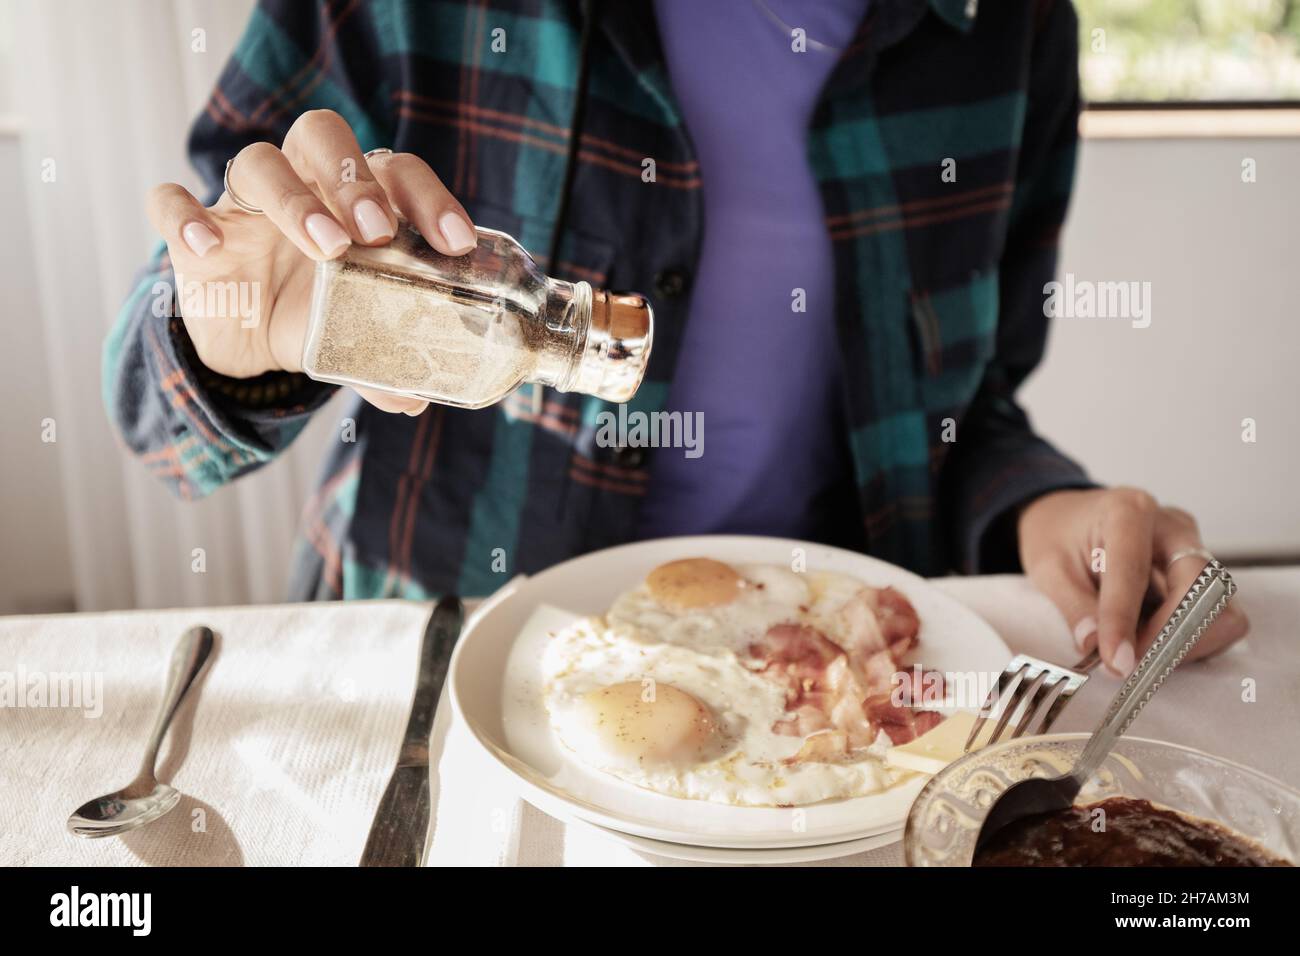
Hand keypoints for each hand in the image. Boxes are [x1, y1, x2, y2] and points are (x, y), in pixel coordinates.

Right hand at [145, 109, 477, 414]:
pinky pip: (172, 203)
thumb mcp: (351, 340)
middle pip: (322, 137)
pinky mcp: (193, 230)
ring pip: (256, 162)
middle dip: (354, 179)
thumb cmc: (315, 315)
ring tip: (326, 248)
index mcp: (355, 199)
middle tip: (377, 233)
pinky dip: (184, 218)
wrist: (249, 342)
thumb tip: (414, 399)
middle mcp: (301, 183)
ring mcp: (243, 203)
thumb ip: (381, 363)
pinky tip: (208, 249)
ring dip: (293, 200)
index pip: (395, 171)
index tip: (454, 243)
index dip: (428, 197)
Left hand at [1018, 488, 1248, 676]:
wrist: (1070, 519)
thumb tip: (1096, 647)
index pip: (1135, 571)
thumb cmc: (1060, 535)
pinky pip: (1218, 618)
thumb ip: (1074, 607)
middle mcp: (1172, 527)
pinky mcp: (1202, 576)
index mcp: (1128, 512)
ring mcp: (1194, 550)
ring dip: (1187, 642)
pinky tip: (1155, 644)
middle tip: (1133, 663)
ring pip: (1222, 607)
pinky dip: (1192, 641)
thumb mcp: (1048, 568)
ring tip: (1141, 654)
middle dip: (1172, 635)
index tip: (1116, 661)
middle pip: (1201, 586)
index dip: (1124, 620)